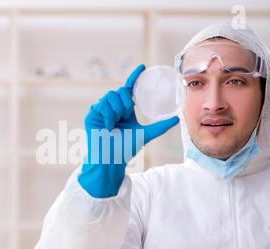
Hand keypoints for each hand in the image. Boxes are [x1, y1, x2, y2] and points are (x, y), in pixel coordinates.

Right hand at [78, 64, 179, 197]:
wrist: (111, 159)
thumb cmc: (126, 149)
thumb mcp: (145, 134)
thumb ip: (160, 127)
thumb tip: (177, 120)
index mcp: (125, 110)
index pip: (130, 89)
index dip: (135, 77)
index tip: (143, 67)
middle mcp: (113, 108)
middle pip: (120, 91)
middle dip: (125, 101)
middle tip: (126, 113)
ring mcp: (101, 111)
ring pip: (110, 96)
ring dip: (116, 108)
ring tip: (116, 123)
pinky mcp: (92, 115)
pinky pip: (101, 105)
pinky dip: (107, 115)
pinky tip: (108, 125)